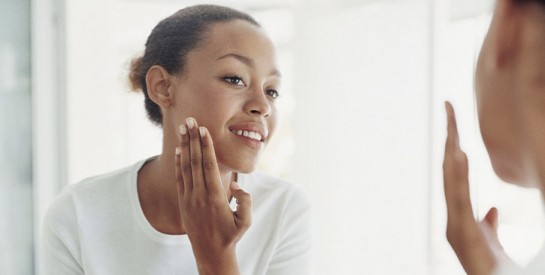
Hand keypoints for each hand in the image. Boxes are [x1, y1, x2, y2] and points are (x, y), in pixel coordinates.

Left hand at [175, 117, 251, 274]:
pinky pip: (179, 178)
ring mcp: (189, 198)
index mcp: (215, 197)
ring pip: (185, 167)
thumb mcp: (245, 222)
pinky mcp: (183, 202)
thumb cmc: (231, 236)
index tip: (203, 130)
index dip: (206, 146)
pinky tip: (178, 150)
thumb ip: (246, 203)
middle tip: (190, 120)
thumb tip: (239, 187)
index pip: (209, 166)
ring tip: (183, 129)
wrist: (211, 253)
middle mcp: (200, 195)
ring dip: (184, 146)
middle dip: (192, 139)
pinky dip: (178, 163)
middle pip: (195, 161)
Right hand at [443, 101, 511, 274]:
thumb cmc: (491, 267)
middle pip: (450, 170)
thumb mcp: (491, 240)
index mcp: (461, 215)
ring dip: (451, 152)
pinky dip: (457, 177)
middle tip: (449, 109)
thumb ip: (489, 223)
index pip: (456, 173)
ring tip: (452, 128)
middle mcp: (454, 216)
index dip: (454, 145)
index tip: (453, 121)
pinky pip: (459, 199)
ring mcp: (455, 224)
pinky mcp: (461, 233)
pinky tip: (459, 157)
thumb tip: (490, 209)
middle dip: (450, 138)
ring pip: (451, 181)